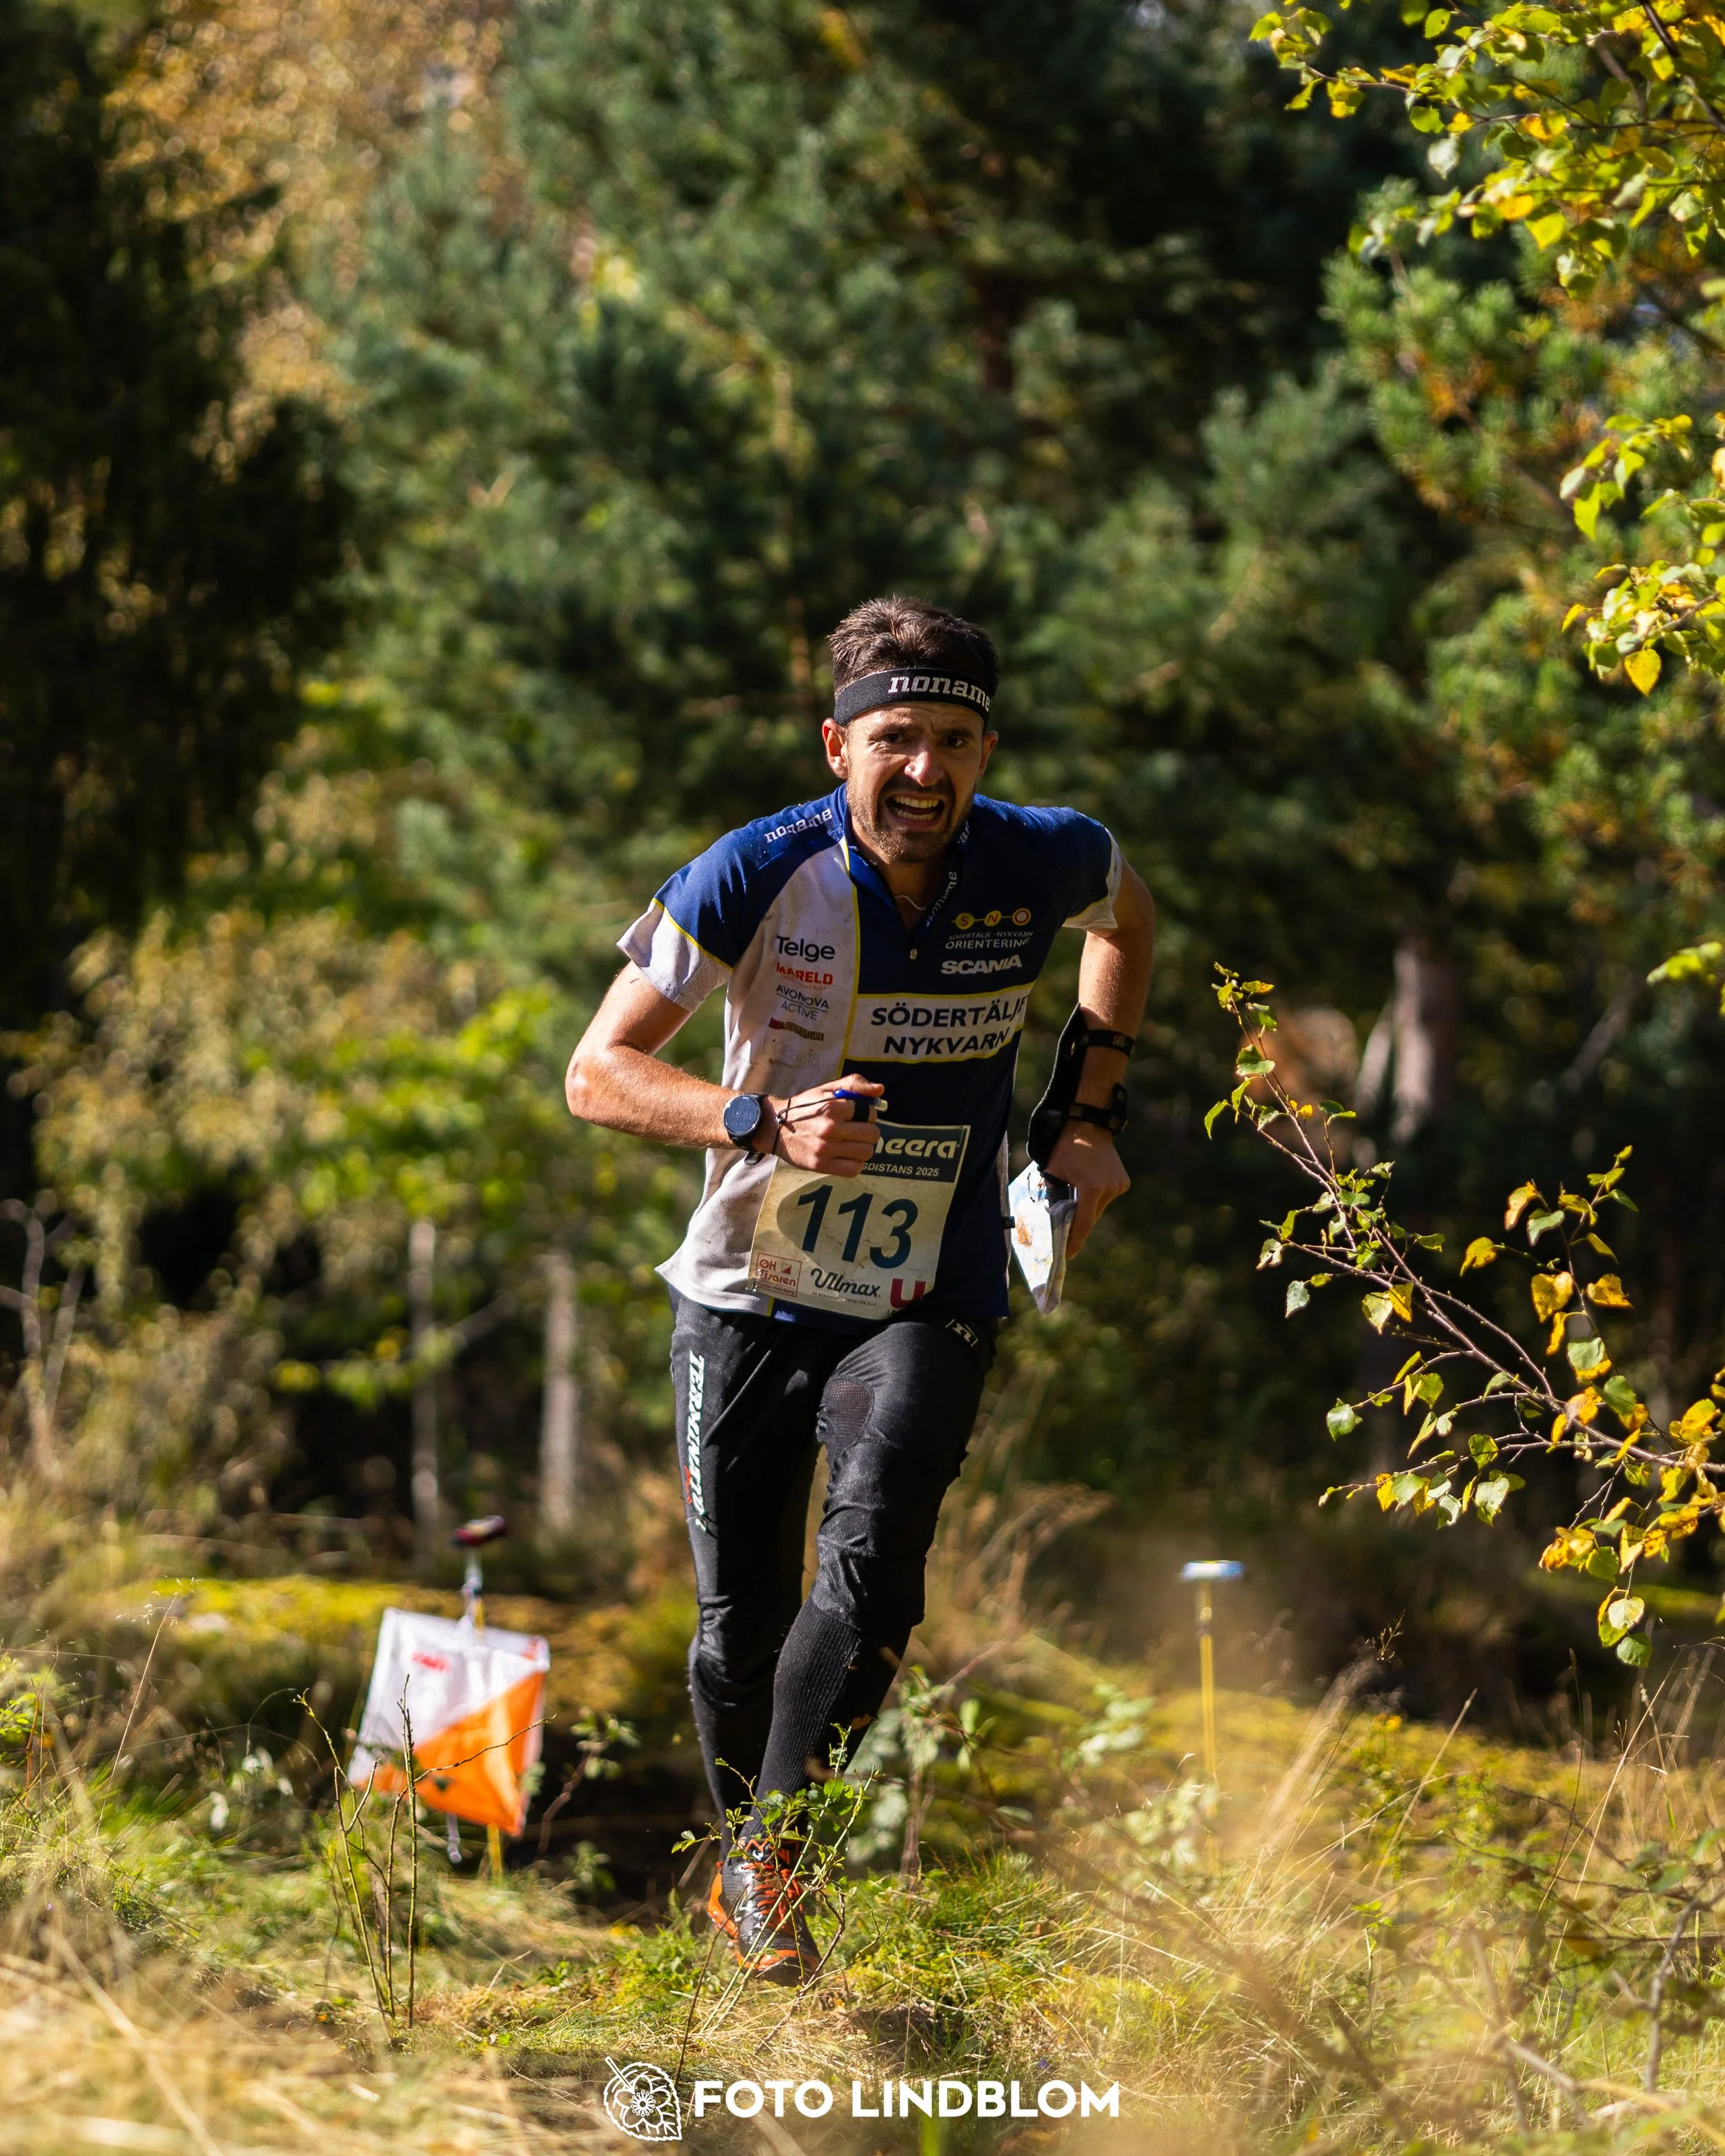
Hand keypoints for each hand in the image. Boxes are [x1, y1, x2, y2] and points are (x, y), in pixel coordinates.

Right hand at [769, 1074, 886, 1175]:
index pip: (870, 1114)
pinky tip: (847, 1156)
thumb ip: (854, 1084)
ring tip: (852, 1143)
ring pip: (866, 1152)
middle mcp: (831, 1128)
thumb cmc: (804, 1107)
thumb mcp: (826, 1090)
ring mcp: (826, 1149)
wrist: (774, 1128)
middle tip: (858, 1130)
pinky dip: (855, 1163)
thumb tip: (880, 1089)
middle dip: (869, 1131)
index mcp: (833, 1107)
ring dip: (863, 1148)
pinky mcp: (822, 1165)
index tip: (859, 1116)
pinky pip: (854, 1169)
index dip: (868, 1115)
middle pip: (872, 1134)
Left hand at [1044, 1120, 1129, 1256]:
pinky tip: (1087, 1188)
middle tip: (1066, 1236)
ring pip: (1099, 1208)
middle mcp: (1109, 1189)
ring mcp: (1119, 1185)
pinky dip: (1095, 1199)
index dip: (1075, 1240)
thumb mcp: (1053, 1173)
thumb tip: (1055, 1218)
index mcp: (1092, 1188)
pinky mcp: (1123, 1182)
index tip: (1069, 1255)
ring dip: (1087, 1210)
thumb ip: (1055, 1197)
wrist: (1089, 1126)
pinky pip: (1106, 1198)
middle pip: (1091, 1216)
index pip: (1082, 1222)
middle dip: (1078, 1226)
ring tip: (1074, 1205)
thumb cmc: (1066, 1148)